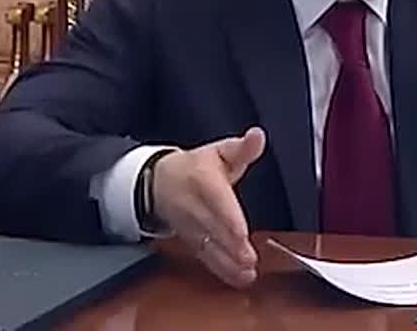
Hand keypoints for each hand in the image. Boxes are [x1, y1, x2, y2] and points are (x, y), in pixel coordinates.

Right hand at [152, 127, 266, 288]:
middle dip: (231, 245)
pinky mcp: (190, 241)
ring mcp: (190, 226)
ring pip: (208, 247)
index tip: (241, 230)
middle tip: (249, 259)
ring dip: (227, 262)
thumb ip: (242, 148)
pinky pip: (205, 257)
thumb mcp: (219, 151)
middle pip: (213, 228)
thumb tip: (257, 136)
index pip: (216, 199)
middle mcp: (193, 205)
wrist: (159, 182)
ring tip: (247, 272)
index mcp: (201, 179)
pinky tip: (239, 278)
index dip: (228, 216)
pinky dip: (222, 270)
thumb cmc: (196, 167)